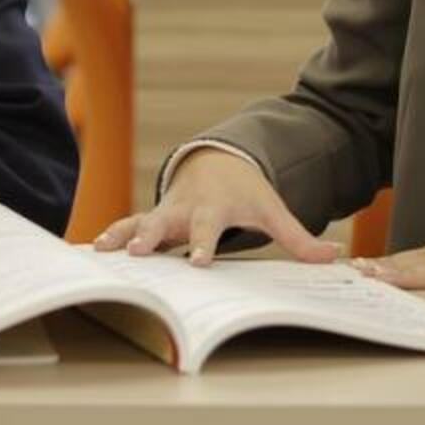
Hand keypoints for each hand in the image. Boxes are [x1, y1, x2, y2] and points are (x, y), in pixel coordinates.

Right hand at [91, 147, 338, 266]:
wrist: (218, 162)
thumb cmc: (247, 192)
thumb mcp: (273, 210)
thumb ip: (300, 238)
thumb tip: (335, 256)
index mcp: (213, 208)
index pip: (209, 229)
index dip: (204, 245)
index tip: (199, 262)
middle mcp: (184, 209)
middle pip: (163, 224)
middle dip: (148, 238)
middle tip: (134, 253)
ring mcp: (164, 212)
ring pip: (137, 222)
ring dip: (119, 235)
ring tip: (99, 251)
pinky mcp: (151, 218)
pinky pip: (126, 226)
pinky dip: (108, 236)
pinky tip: (89, 254)